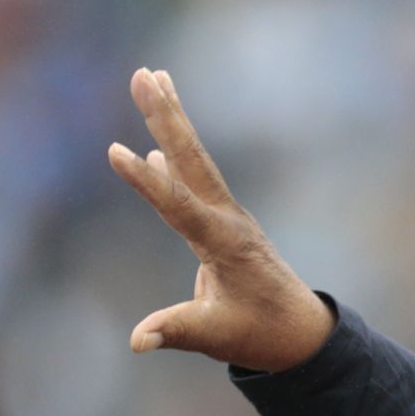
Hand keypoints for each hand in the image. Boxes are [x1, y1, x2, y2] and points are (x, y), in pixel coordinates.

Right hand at [107, 68, 335, 372]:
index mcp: (223, 244)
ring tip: (152, 77)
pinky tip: (157, 146)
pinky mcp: (224, 222)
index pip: (178, 206)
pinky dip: (176, 156)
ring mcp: (227, 217)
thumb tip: (137, 342)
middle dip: (166, 116)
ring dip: (172, 120)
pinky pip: (196, 179)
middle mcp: (227, 220)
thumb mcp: (217, 337)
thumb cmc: (260, 334)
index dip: (147, 181)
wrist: (299, 331)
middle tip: (143, 74)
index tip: (115, 150)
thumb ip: (175, 332)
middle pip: (191, 160)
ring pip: (194, 160)